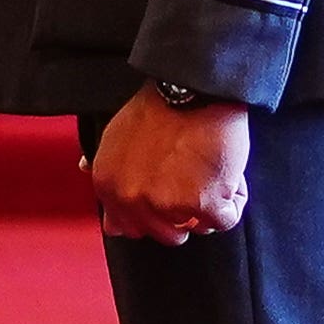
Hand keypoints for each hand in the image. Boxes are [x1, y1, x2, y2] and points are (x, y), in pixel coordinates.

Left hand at [89, 85, 252, 243]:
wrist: (193, 89)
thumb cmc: (160, 108)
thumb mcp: (116, 135)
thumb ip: (108, 168)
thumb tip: (90, 178)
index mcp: (109, 186)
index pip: (127, 228)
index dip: (154, 215)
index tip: (168, 198)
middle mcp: (133, 201)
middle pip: (167, 234)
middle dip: (184, 214)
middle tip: (196, 181)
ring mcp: (167, 205)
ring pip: (198, 227)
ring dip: (211, 206)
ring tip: (212, 171)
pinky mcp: (203, 204)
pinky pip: (225, 220)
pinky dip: (233, 200)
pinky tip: (229, 174)